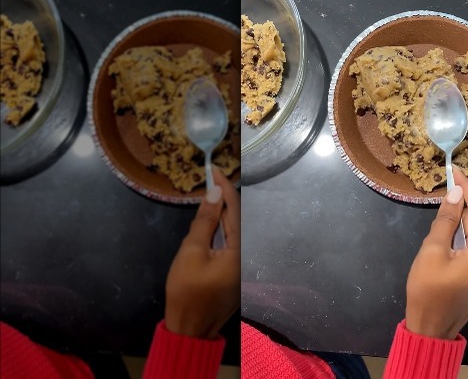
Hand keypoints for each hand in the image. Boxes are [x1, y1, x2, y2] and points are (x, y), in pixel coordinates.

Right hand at [164, 169, 239, 338]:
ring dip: (224, 212)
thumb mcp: (191, 252)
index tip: (215, 170)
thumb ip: (204, 222)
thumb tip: (214, 194)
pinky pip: (231, 242)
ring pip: (235, 231)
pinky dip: (222, 228)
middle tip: (213, 177)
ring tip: (213, 192)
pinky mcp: (234, 271)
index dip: (225, 189)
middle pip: (237, 220)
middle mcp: (247, 255)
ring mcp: (242, 265)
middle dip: (225, 198)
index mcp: (241, 251)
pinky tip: (214, 218)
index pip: (235, 211)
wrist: (189, 329)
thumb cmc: (187, 291)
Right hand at [405, 168, 467, 339]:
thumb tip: (456, 194)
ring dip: (465, 218)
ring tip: (449, 199)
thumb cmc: (428, 292)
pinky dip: (467, 235)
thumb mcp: (432, 251)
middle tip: (450, 182)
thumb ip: (447, 220)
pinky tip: (455, 224)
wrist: (431, 330)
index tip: (454, 170)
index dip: (467, 189)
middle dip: (465, 203)